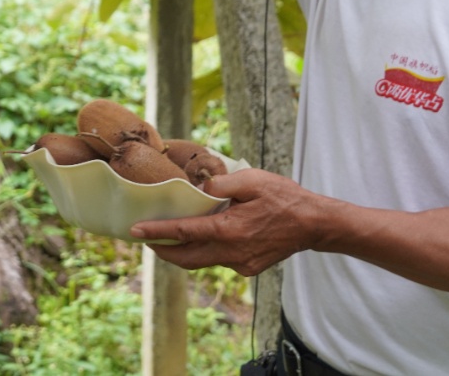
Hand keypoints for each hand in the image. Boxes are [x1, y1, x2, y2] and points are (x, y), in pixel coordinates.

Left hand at [131, 169, 330, 275]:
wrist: (313, 224)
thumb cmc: (284, 197)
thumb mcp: (253, 180)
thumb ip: (222, 183)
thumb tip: (200, 186)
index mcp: (229, 230)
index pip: (184, 233)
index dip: (157, 232)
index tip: (135, 230)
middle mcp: (232, 252)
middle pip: (186, 258)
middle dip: (162, 250)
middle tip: (144, 237)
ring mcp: (241, 264)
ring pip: (202, 261)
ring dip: (182, 252)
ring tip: (167, 236)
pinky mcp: (248, 268)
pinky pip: (219, 260)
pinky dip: (206, 250)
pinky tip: (204, 235)